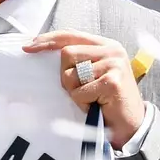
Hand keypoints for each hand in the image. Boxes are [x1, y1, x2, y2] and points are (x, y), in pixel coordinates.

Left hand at [23, 30, 146, 150]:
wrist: (131, 125)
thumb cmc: (106, 101)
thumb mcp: (92, 75)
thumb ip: (77, 61)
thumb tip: (42, 51)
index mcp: (105, 45)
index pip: (71, 34)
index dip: (48, 40)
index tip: (28, 46)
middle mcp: (111, 50)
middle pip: (67, 54)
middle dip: (65, 76)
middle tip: (80, 90)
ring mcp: (114, 64)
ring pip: (71, 74)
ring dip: (75, 92)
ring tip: (91, 98)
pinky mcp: (113, 81)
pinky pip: (80, 92)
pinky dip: (83, 103)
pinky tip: (96, 105)